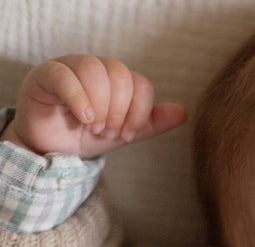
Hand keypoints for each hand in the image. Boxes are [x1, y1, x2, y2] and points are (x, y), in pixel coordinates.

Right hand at [4, 54, 186, 157]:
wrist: (52, 148)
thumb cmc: (86, 136)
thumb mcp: (122, 133)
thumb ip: (150, 123)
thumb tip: (183, 113)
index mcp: (117, 79)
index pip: (140, 84)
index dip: (139, 112)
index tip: (127, 135)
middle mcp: (96, 67)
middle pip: (120, 76)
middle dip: (118, 112)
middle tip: (107, 132)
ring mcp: (71, 67)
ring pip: (95, 71)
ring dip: (100, 107)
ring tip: (92, 127)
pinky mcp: (47, 74)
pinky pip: (66, 75)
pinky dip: (79, 98)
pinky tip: (83, 118)